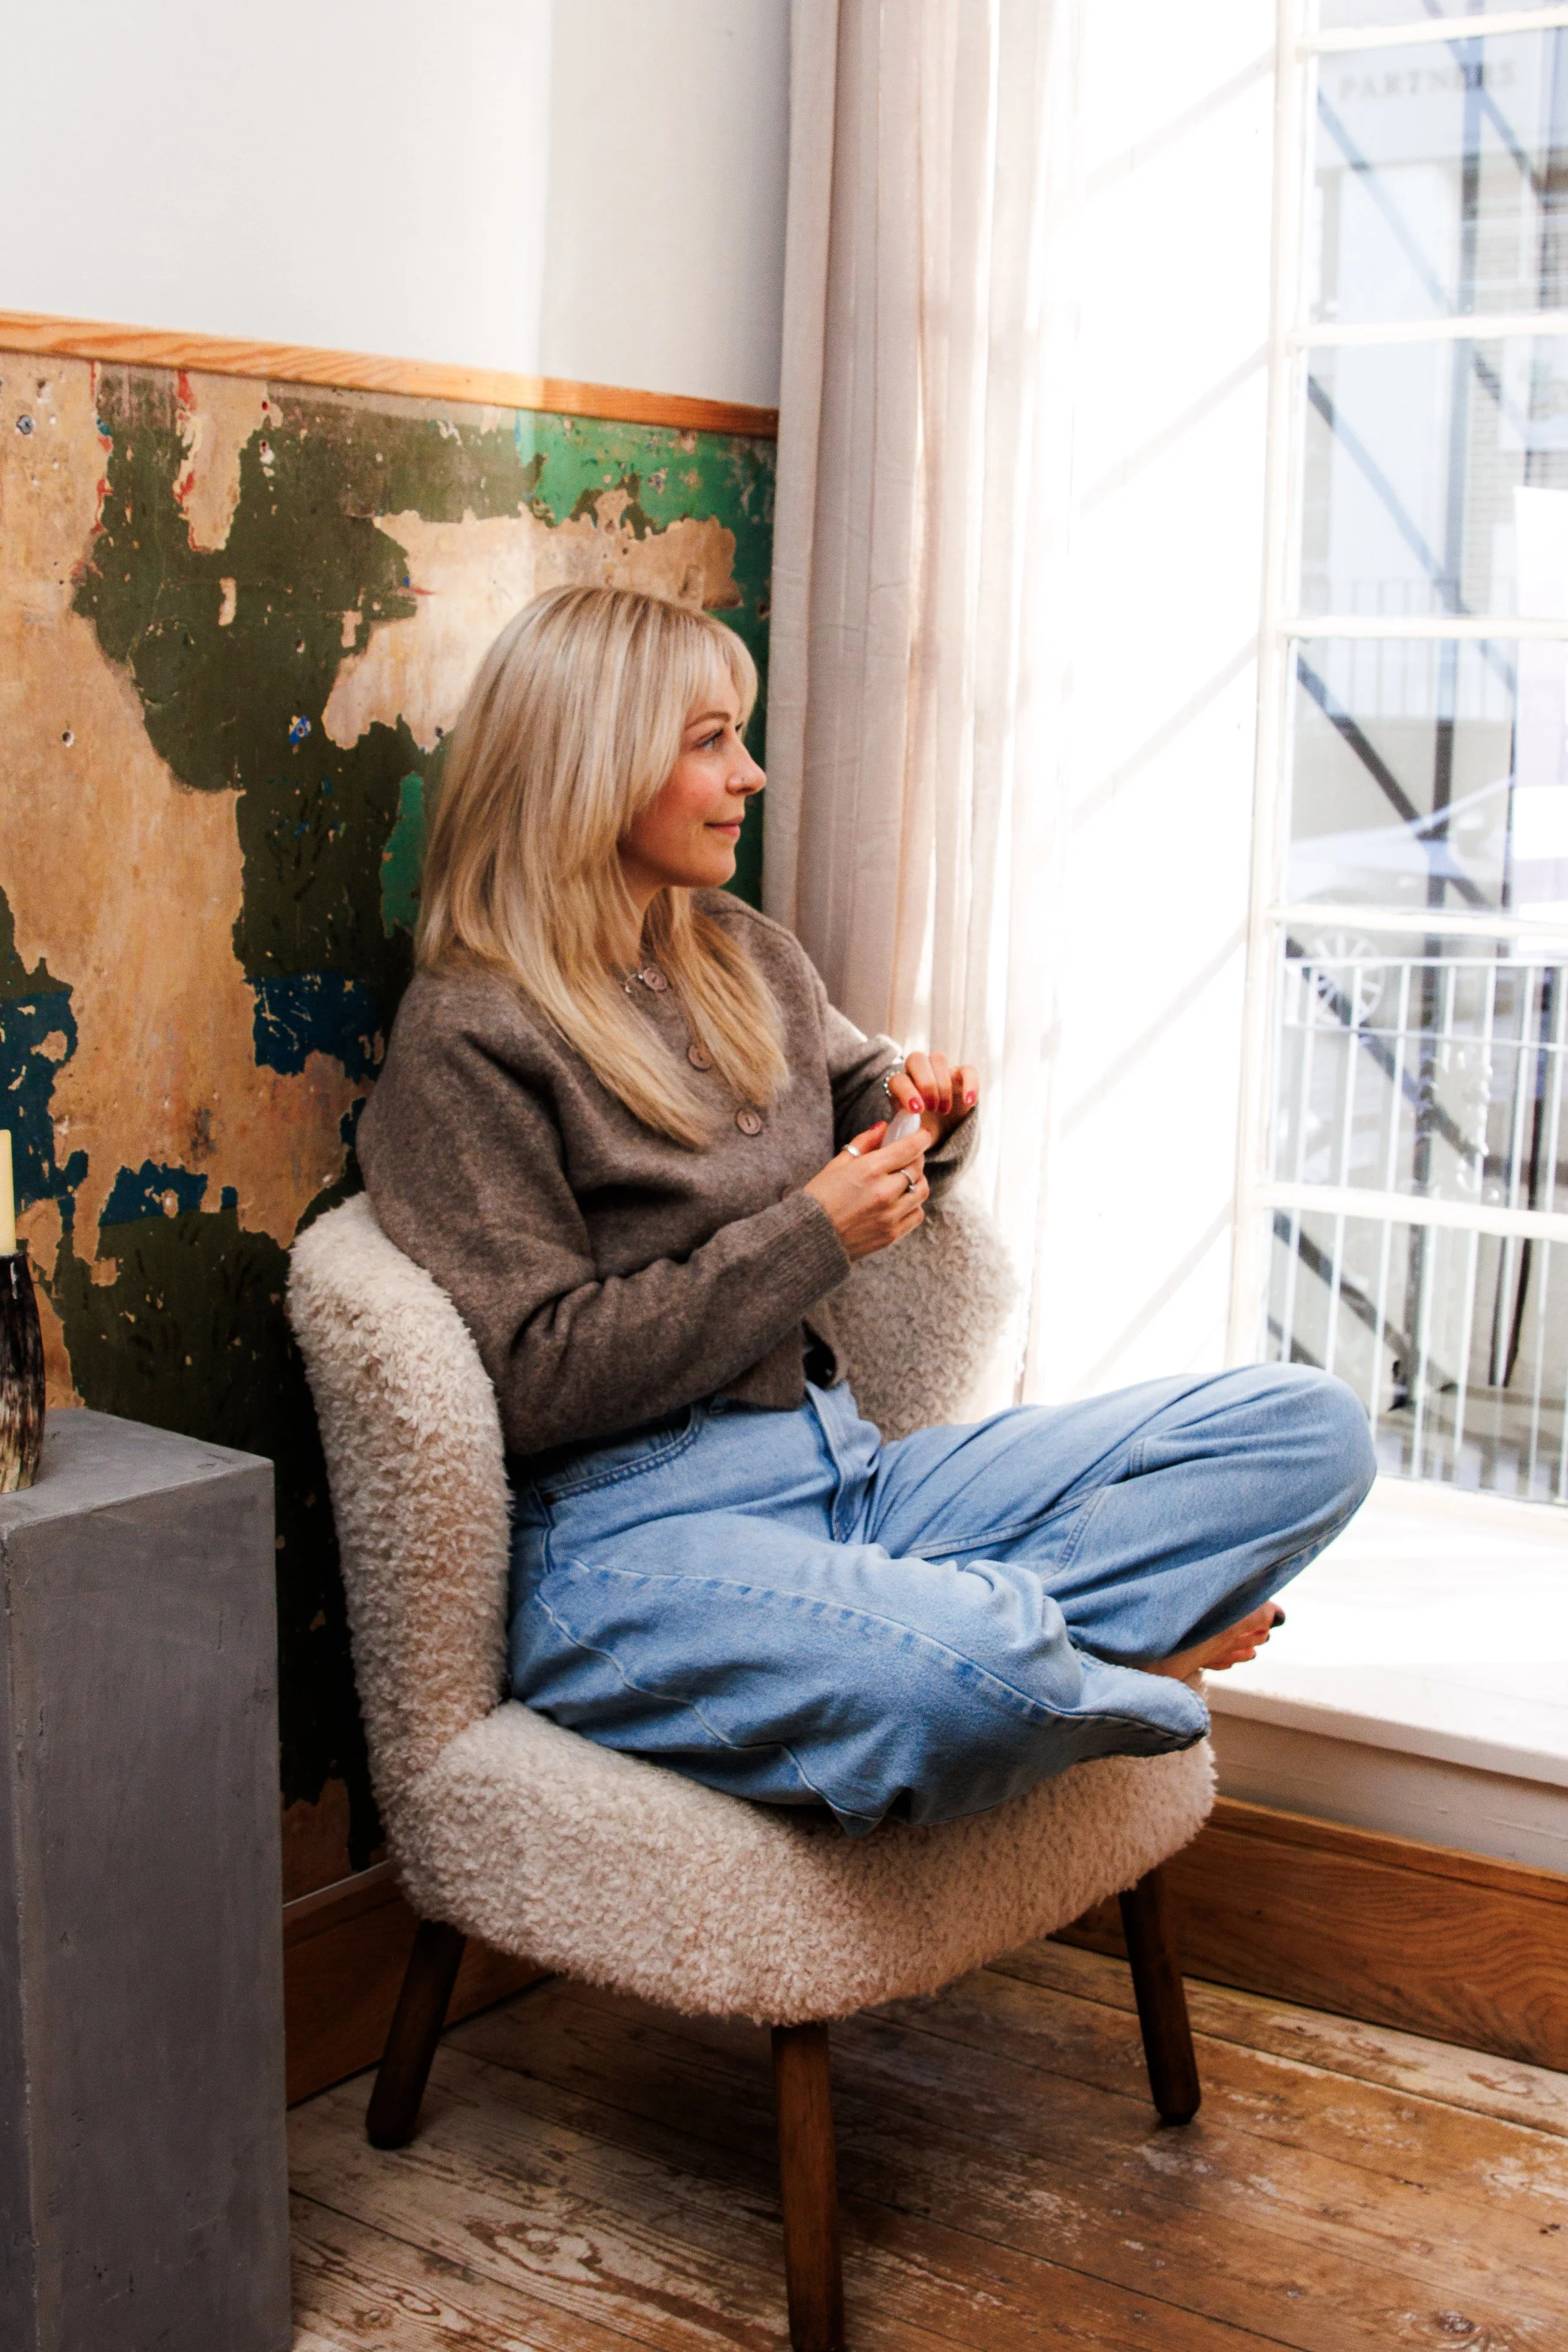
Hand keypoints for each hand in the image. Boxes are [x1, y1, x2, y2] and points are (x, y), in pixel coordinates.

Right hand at [803, 1121, 928, 1261]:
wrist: (808, 1237)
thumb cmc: (819, 1197)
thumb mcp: (837, 1164)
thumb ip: (863, 1143)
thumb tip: (883, 1127)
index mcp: (869, 1170)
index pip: (909, 1148)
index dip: (920, 1138)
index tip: (922, 1135)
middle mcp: (884, 1193)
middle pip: (917, 1169)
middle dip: (916, 1158)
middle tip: (908, 1156)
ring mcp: (890, 1216)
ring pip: (922, 1192)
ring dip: (917, 1181)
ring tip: (904, 1179)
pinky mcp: (892, 1234)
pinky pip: (917, 1215)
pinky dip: (913, 1205)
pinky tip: (900, 1201)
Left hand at [887, 1051, 978, 1150]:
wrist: (938, 1132)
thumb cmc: (919, 1132)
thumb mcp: (909, 1136)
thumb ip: (903, 1136)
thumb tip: (899, 1142)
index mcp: (899, 1086)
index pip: (897, 1079)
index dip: (907, 1092)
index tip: (917, 1111)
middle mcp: (917, 1073)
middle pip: (916, 1059)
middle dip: (926, 1084)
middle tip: (932, 1108)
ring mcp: (939, 1071)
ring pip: (938, 1058)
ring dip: (942, 1085)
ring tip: (944, 1110)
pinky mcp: (961, 1074)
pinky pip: (967, 1069)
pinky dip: (970, 1084)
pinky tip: (969, 1103)